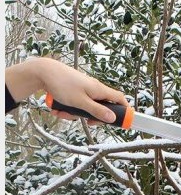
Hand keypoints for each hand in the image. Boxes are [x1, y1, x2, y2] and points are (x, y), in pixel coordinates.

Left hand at [5, 58, 127, 123]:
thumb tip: (112, 118)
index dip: (124, 109)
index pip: (119, 98)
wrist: (42, 71)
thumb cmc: (62, 84)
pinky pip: (76, 103)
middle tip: (88, 122)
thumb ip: (97, 111)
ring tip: (64, 114)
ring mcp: (84, 89)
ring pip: (86, 107)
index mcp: (99, 90)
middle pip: (102, 107)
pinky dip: (69, 108)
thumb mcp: (81, 102)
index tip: (123, 119)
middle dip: (94, 117)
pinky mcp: (74, 90)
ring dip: (76, 114)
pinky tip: (59, 109)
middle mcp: (93, 89)